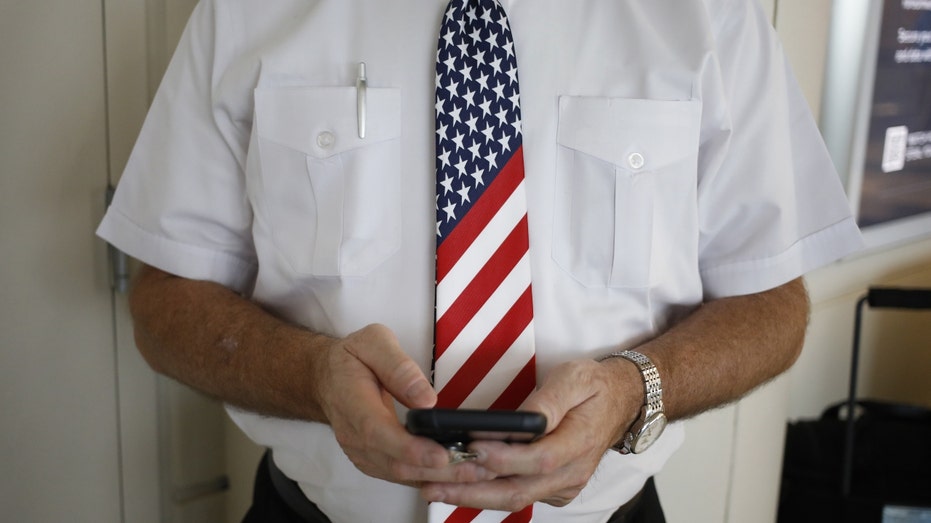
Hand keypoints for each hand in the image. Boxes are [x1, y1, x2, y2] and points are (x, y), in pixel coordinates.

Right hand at [312, 323, 495, 486]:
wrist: (327, 379)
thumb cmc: (352, 359)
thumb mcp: (373, 342)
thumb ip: (398, 367)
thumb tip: (426, 399)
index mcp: (352, 402)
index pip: (380, 434)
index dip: (412, 448)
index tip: (442, 454)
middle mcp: (355, 436)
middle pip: (396, 463)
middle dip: (437, 470)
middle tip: (476, 466)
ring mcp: (362, 453)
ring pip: (401, 474)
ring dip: (439, 478)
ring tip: (477, 472)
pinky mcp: (373, 461)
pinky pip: (402, 475)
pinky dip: (431, 478)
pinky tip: (459, 474)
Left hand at [420, 358, 640, 510]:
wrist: (618, 402)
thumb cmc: (593, 387)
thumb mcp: (575, 378)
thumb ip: (550, 399)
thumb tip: (522, 418)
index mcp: (579, 442)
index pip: (538, 460)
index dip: (503, 458)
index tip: (471, 448)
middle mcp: (571, 472)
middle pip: (518, 491)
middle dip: (472, 489)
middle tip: (433, 482)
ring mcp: (561, 486)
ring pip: (513, 499)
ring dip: (471, 496)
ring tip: (433, 488)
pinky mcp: (551, 489)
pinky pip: (516, 497)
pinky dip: (483, 494)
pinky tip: (456, 485)